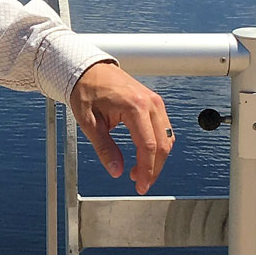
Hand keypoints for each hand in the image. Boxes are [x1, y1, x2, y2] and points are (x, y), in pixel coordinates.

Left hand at [68, 61, 174, 195]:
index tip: (140, 185)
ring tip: (139, 171)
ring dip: (157, 159)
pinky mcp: (155, 103)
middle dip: (154, 168)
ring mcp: (155, 102)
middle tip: (141, 183)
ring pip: (167, 138)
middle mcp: (150, 103)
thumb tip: (116, 170)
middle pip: (163, 145)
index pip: (148, 146)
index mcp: (135, 106)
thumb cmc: (87, 89)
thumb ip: (104, 148)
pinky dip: (159, 145)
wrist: (90, 69)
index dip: (146, 170)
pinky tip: (145, 155)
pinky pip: (164, 129)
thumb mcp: (89, 122)